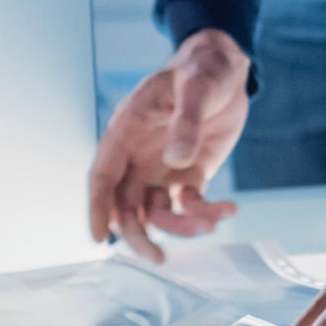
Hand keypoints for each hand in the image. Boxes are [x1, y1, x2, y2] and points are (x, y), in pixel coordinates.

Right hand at [86, 28, 247, 260]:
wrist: (228, 68)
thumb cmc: (202, 69)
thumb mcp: (196, 86)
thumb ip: (185, 121)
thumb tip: (176, 159)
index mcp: (128, 130)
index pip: (103, 175)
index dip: (97, 207)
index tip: (98, 238)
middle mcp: (140, 155)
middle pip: (125, 205)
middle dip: (137, 234)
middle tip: (158, 257)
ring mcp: (163, 167)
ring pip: (156, 211)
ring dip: (178, 226)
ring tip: (209, 223)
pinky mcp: (189, 173)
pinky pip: (189, 203)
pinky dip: (206, 213)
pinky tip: (228, 209)